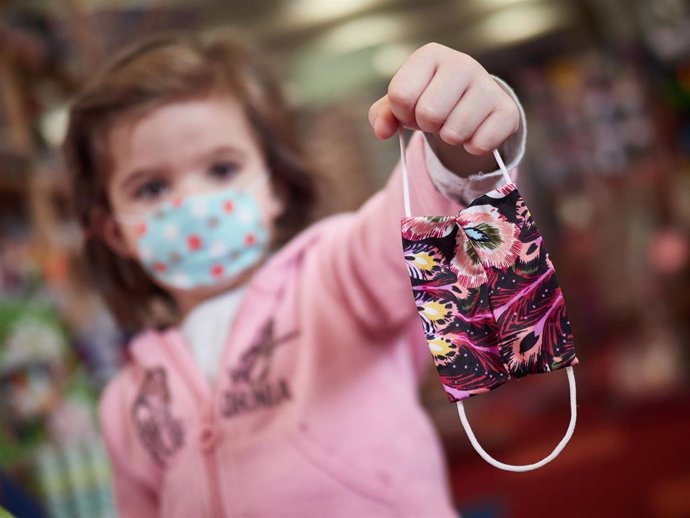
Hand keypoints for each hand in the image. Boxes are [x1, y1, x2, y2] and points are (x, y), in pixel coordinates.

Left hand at [368, 43, 519, 155]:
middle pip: (428, 114)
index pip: (401, 95)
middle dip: (427, 126)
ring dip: (450, 138)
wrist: (472, 102)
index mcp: (430, 56)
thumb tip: (383, 130)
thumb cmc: (429, 99)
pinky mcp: (507, 111)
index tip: (412, 110)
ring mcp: (488, 86)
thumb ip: (382, 115)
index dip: (403, 113)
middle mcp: (462, 64)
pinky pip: (480, 144)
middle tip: (436, 119)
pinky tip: (475, 132)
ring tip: (454, 124)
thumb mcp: (402, 104)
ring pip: (454, 133)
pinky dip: (472, 147)